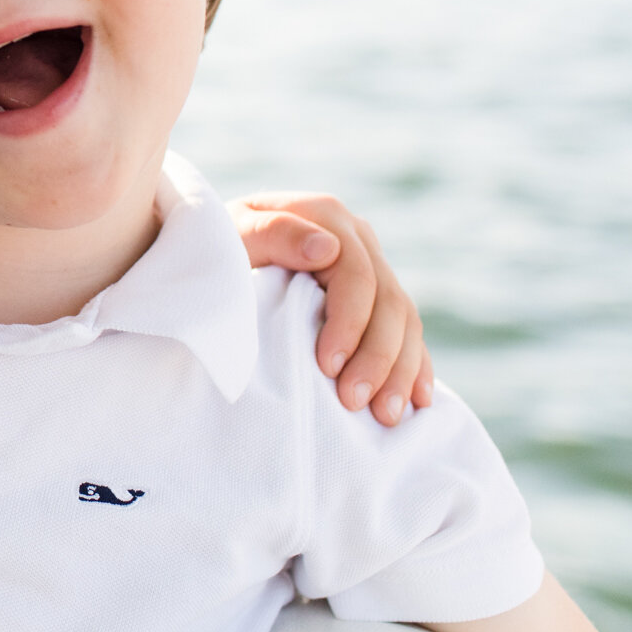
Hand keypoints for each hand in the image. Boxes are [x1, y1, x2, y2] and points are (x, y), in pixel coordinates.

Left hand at [228, 192, 432, 425]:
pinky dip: (414, 366)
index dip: (349, 322)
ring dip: (399, 370)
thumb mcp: (231, 234)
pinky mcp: (375, 297)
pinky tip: (417, 400)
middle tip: (354, 402)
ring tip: (384, 415)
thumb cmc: (217, 248)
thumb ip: (272, 234)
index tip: (327, 365)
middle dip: (376, 357)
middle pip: (388, 301)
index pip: (356, 275)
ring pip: (404, 320)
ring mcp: (371, 266)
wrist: (214, 254)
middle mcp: (356, 239)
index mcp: (325, 217)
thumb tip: (327, 248)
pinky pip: (408, 332)